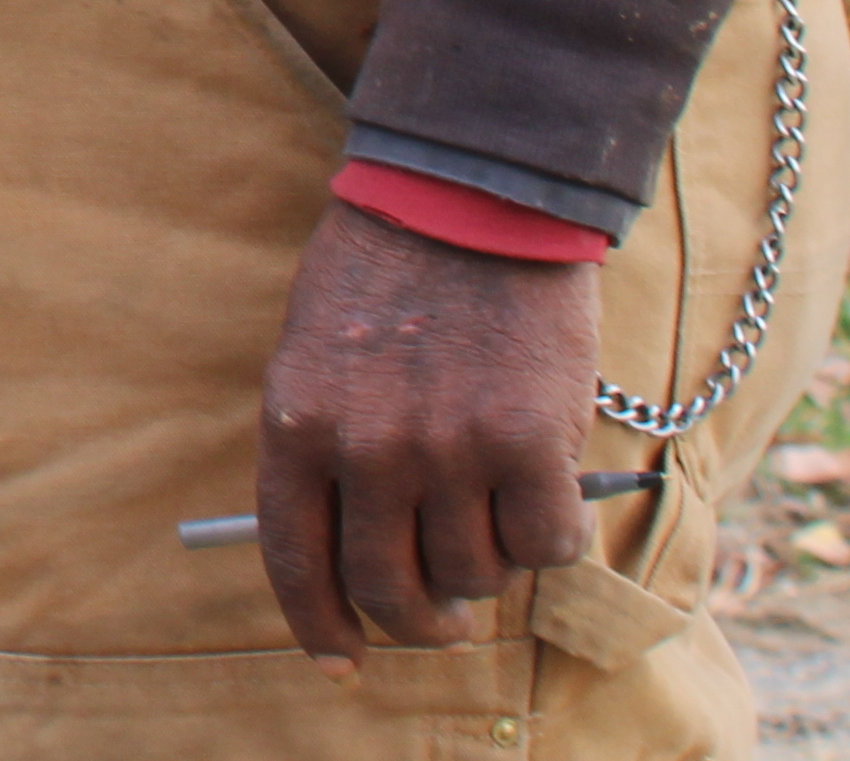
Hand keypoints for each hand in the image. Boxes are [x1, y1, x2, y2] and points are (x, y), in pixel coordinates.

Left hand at [252, 199, 603, 670]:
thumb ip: (328, 447)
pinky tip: (549, 496)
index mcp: (297, 423)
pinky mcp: (530, 443)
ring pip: (475, 574)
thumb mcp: (317, 350)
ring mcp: (447, 450)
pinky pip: (548, 546)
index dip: (320, 626)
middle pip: (391, 590)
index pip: (297, 563)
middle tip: (446, 614)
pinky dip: (553, 539)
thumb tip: (360, 554)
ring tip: (497, 513)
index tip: (343, 658)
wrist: (469, 189)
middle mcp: (366, 448)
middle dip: (422, 619)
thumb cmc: (389, 265)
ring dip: (490, 565)